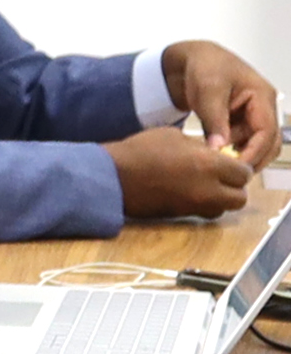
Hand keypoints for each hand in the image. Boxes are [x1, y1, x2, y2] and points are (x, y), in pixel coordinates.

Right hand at [105, 126, 251, 218]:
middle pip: (239, 199)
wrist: (110, 177)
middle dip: (235, 189)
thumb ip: (200, 148)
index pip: (244, 173)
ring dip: (219, 200)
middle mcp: (207, 190)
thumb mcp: (175, 137)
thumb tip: (212, 154)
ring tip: (205, 187)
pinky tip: (186, 193)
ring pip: (221, 210)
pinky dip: (200, 205)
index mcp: (209, 166)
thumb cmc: (140, 151)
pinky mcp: (177, 216)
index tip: (228, 162)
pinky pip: (200, 214)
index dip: (238, 167)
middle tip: (222, 178)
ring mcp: (192, 206)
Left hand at [163, 40, 281, 171]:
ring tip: (217, 166)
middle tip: (228, 176)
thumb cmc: (205, 68)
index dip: (253, 154)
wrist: (194, 60)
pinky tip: (216, 158)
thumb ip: (214, 120)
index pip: (267, 133)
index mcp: (263, 98)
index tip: (234, 169)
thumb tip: (218, 150)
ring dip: (240, 156)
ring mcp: (254, 116)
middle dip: (252, 160)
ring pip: (256, 146)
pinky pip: (243, 143)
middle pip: (269, 143)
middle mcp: (264, 108)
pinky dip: (232, 152)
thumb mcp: (208, 92)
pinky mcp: (241, 122)